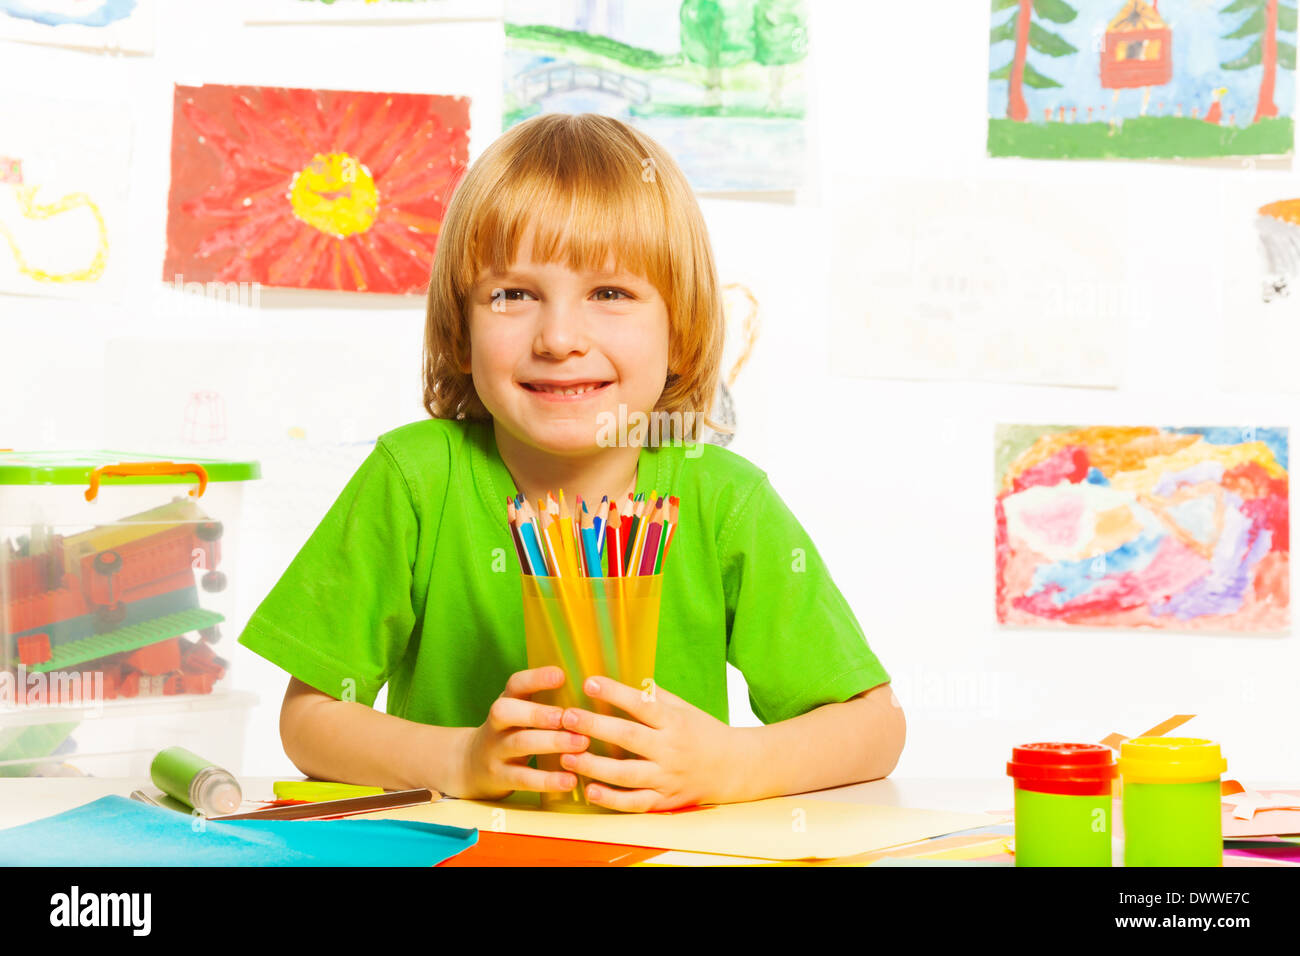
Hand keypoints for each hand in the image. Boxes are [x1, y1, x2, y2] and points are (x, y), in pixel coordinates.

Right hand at [456, 667, 590, 800]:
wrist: (471, 765)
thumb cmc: (511, 733)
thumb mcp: (520, 713)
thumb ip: (547, 703)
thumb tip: (595, 690)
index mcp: (507, 702)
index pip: (515, 684)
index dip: (536, 678)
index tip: (560, 675)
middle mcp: (496, 723)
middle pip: (507, 712)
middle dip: (538, 713)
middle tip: (568, 717)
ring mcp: (495, 750)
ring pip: (519, 743)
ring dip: (552, 742)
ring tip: (581, 744)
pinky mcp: (499, 777)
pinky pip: (524, 778)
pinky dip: (548, 780)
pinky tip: (571, 779)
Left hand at [559, 676, 750, 811]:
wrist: (735, 768)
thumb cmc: (704, 732)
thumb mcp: (684, 708)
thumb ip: (654, 697)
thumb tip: (623, 680)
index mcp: (675, 722)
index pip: (642, 704)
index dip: (615, 693)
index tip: (589, 683)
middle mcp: (671, 749)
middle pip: (629, 737)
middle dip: (595, 726)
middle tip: (567, 717)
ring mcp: (667, 778)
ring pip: (627, 774)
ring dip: (594, 765)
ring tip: (567, 756)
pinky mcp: (665, 802)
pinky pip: (635, 803)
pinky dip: (611, 799)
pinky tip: (589, 791)